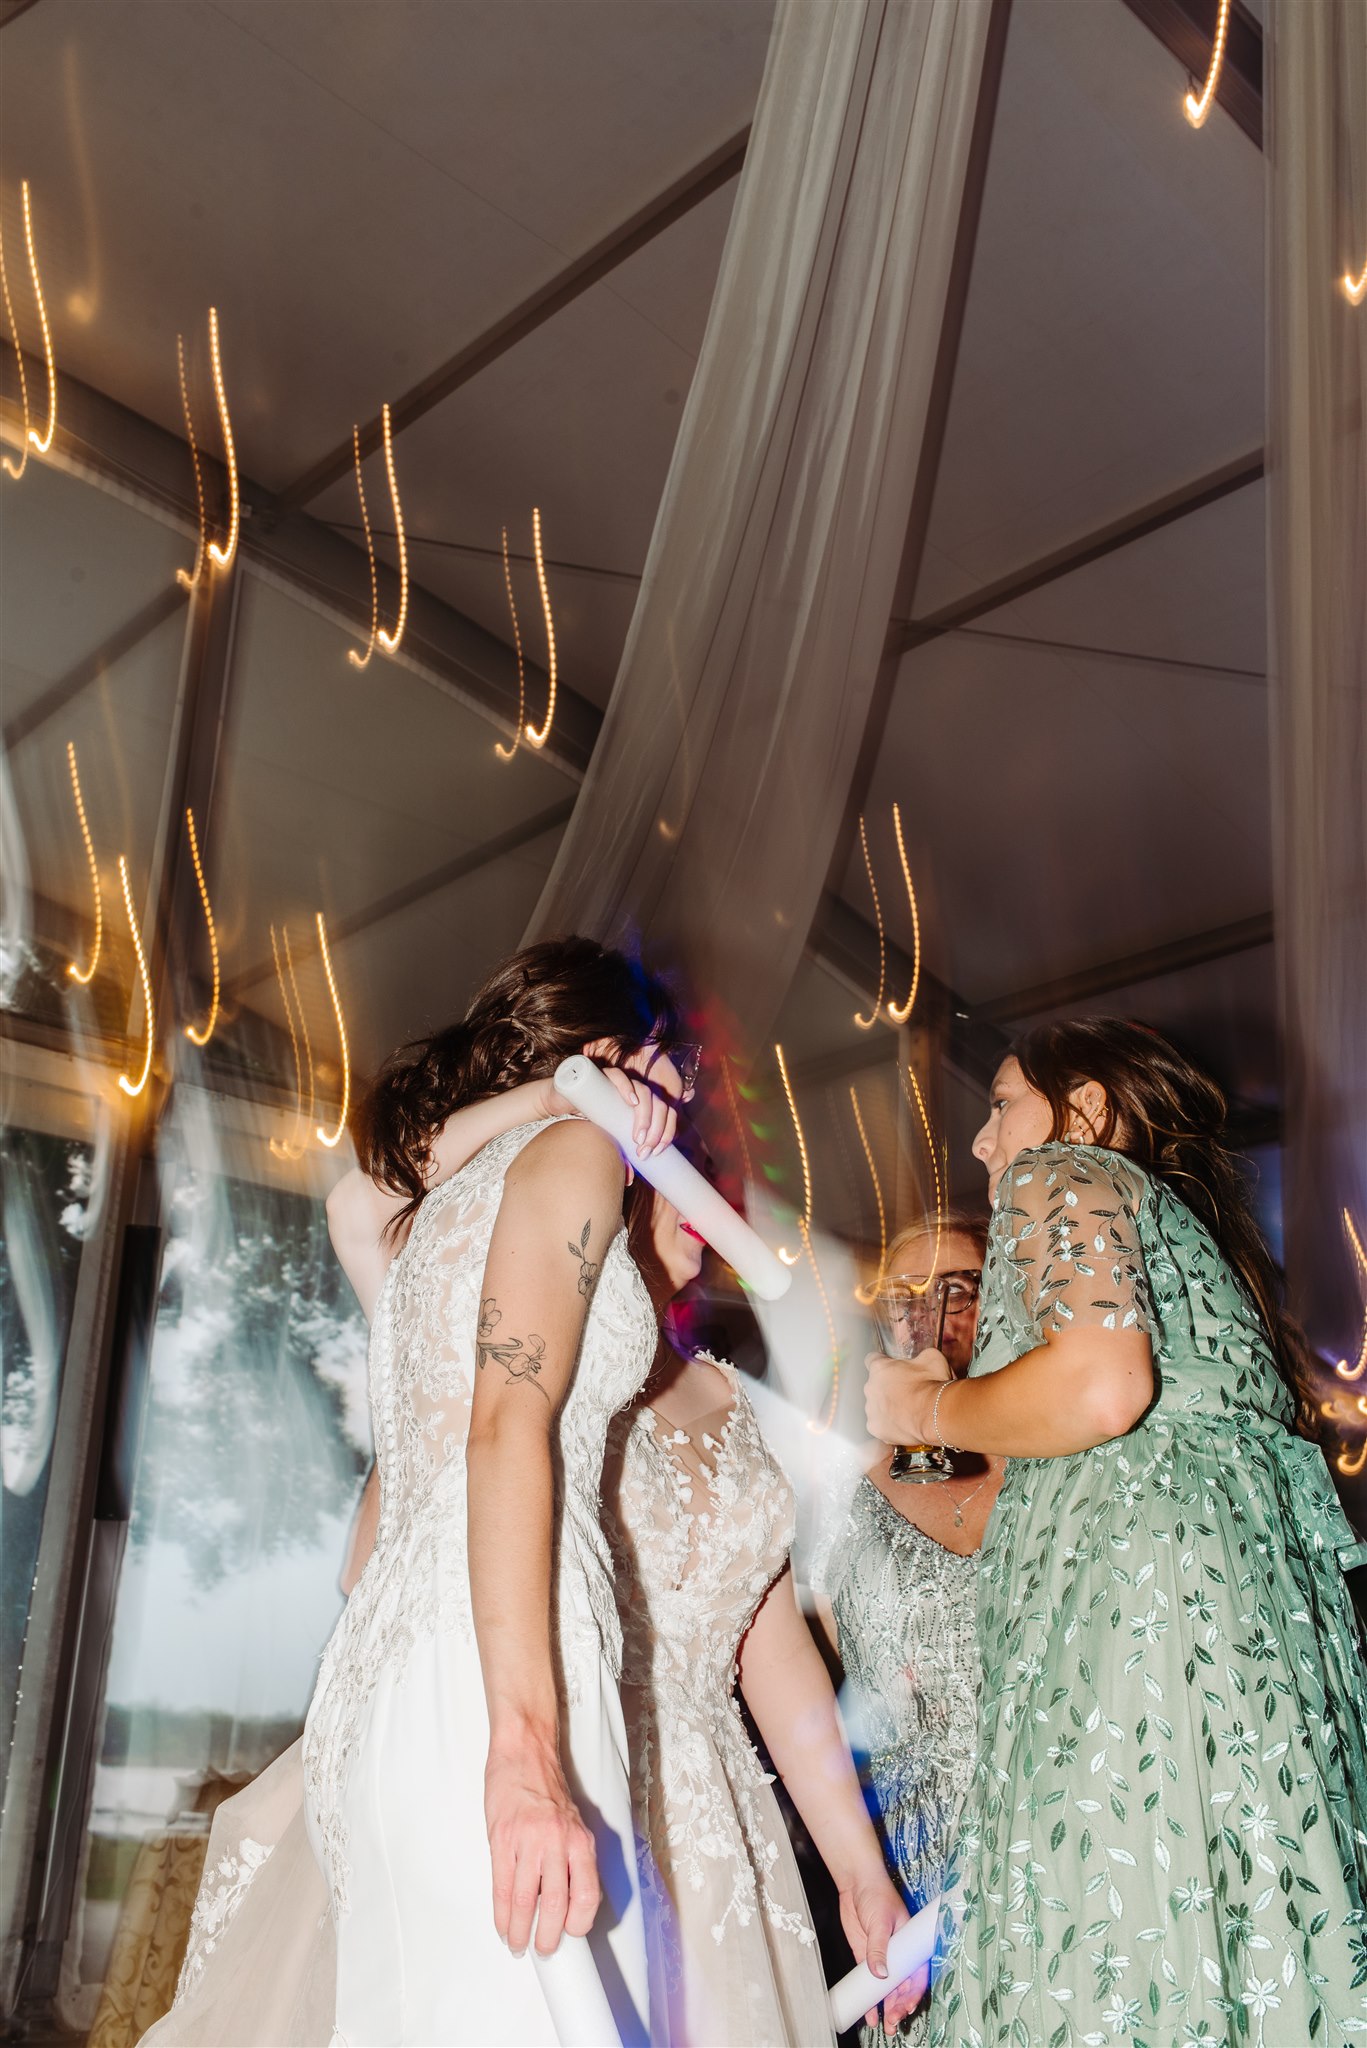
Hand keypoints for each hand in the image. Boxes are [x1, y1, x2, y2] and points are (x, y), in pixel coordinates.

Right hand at [484, 1732, 599, 1957]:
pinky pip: (502, 1886)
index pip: (587, 1894)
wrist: (524, 1753)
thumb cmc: (546, 1789)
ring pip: (525, 1900)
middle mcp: (557, 1842)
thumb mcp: (571, 1822)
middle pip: (556, 1904)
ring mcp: (528, 1841)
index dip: (579, 1923)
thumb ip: (572, 1857)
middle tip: (544, 1949)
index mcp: (580, 1840)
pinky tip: (502, 1925)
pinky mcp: (502, 1840)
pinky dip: (501, 1913)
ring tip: (519, 1944)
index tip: (571, 1936)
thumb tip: (567, 1901)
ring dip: (520, 1931)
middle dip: (549, 1936)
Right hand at [544, 1046, 682, 1155]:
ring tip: (637, 1136)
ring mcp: (622, 1082)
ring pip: (644, 1091)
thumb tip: (629, 1179)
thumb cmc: (588, 1122)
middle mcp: (636, 1091)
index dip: (667, 1132)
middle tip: (644, 1149)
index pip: (667, 1113)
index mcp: (644, 1104)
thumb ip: (619, 1157)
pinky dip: (628, 1088)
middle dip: (656, 1129)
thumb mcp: (607, 1141)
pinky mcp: (604, 1075)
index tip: (657, 1152)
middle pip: (659, 1104)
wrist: (559, 1107)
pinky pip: (620, 1077)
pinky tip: (632, 1101)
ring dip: (645, 1115)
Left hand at [838, 1869, 916, 2028]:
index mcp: (910, 1945)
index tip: (907, 2007)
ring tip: (885, 2026)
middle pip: (903, 1986)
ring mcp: (882, 1956)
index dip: (913, 1993)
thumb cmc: (877, 1894)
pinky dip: (869, 1998)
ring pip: (887, 1988)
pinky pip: (869, 1982)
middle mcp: (898, 1954)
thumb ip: (880, 1948)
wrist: (856, 1881)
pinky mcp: (865, 1956)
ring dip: (887, 2007)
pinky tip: (868, 2013)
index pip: (916, 1975)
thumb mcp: (881, 1921)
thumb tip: (881, 1974)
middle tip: (894, 2021)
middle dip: (900, 2006)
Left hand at [864, 1347, 950, 1446]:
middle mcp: (870, 1388)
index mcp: (879, 1368)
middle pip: (875, 1385)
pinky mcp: (875, 1428)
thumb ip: (920, 1356)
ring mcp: (871, 1409)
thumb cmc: (932, 1386)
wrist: (935, 1416)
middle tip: (907, 1392)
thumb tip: (921, 1359)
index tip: (891, 1368)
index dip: (883, 1363)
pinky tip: (904, 1424)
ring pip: (876, 1406)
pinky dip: (889, 1425)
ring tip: (907, 1411)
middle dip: (888, 1387)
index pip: (872, 1360)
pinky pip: (880, 1425)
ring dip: (887, 1407)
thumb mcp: (932, 1359)